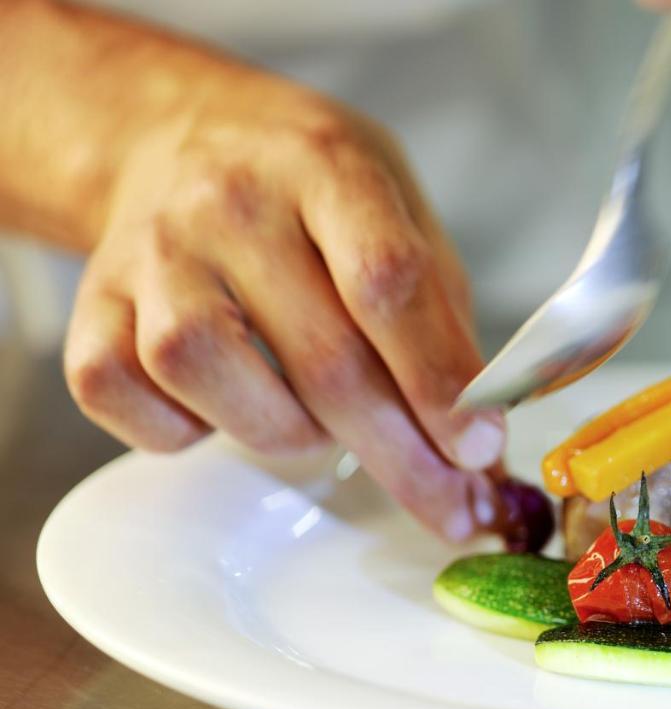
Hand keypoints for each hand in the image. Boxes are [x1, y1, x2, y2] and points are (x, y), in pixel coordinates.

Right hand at [63, 74, 504, 539]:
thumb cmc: (308, 187)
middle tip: (452, 511)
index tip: (481, 451)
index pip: (387, 282)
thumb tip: (482, 449)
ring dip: (291, 435)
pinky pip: (129, 401)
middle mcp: (229, 204)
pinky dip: (187, 431)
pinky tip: (230, 408)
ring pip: (214, 380)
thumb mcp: (399, 207)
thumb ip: (442, 315)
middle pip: (323, 360)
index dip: (439, 379)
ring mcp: (149, 254)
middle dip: (403, 458)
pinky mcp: (90, 307)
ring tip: (322, 425)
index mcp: (325, 167)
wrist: (173, 136)